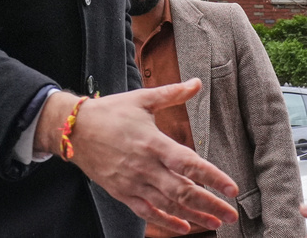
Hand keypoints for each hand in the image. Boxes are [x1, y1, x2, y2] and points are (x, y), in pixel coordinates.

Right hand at [37, 79, 238, 234]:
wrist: (74, 130)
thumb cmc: (110, 112)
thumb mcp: (142, 99)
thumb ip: (172, 94)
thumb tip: (197, 83)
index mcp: (153, 142)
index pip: (189, 163)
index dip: (212, 177)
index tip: (232, 188)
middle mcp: (145, 166)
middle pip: (183, 191)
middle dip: (210, 204)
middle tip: (231, 215)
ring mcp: (133, 182)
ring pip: (168, 205)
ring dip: (194, 216)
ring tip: (216, 223)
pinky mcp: (123, 192)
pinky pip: (147, 212)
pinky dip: (166, 222)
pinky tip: (183, 228)